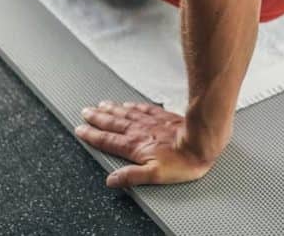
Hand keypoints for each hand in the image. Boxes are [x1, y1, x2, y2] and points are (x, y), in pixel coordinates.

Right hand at [75, 100, 218, 186]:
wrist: (203, 141)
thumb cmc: (182, 161)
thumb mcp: (154, 175)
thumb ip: (131, 176)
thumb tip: (111, 179)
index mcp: (135, 146)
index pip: (108, 140)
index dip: (92, 135)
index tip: (80, 129)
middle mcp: (140, 131)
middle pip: (113, 123)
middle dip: (97, 118)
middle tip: (85, 112)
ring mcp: (151, 122)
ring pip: (126, 113)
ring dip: (111, 110)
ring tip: (100, 105)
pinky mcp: (164, 117)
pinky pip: (143, 108)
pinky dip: (133, 106)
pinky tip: (127, 104)